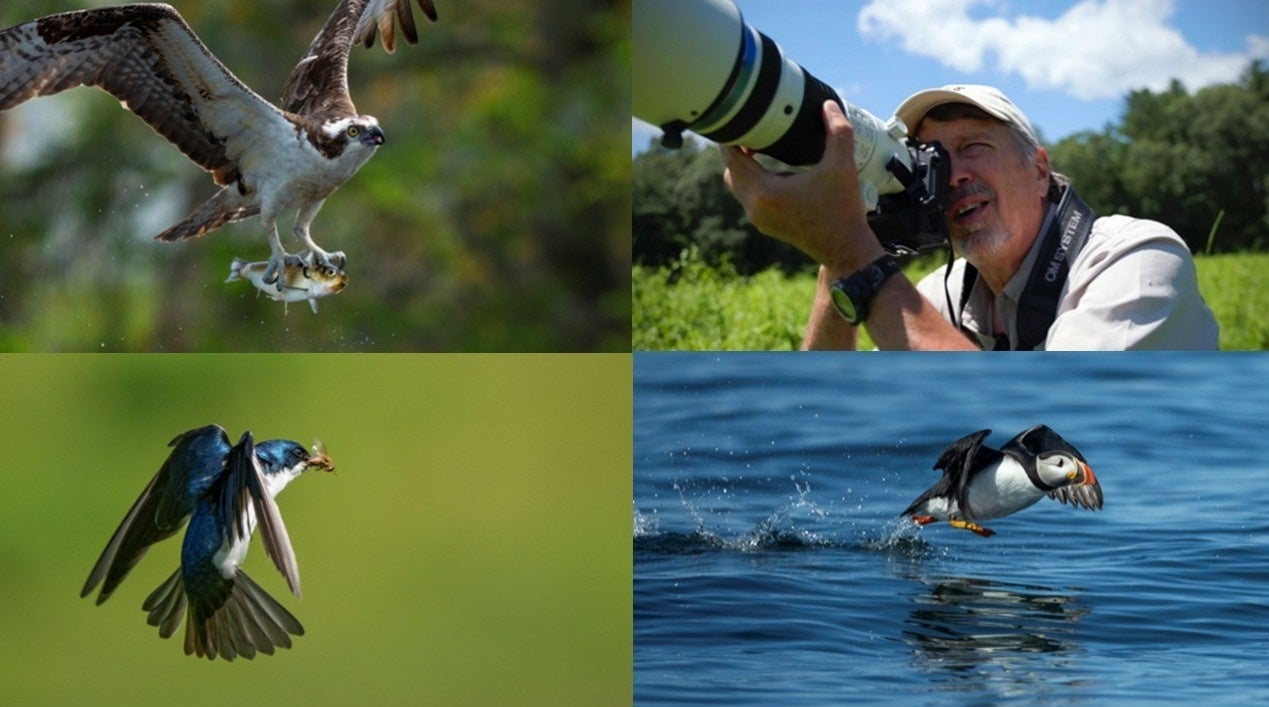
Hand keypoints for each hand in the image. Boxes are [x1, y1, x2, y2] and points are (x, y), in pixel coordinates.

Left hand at [721, 100, 882, 273]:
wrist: (846, 249)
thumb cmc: (843, 209)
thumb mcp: (843, 166)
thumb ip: (837, 131)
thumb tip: (828, 105)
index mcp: (765, 193)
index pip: (731, 158)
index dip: (731, 135)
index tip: (738, 116)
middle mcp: (755, 208)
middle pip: (731, 171)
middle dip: (737, 149)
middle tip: (752, 127)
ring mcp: (759, 218)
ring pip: (739, 184)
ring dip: (746, 165)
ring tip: (762, 143)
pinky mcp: (766, 224)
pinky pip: (750, 196)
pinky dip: (755, 179)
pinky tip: (774, 166)